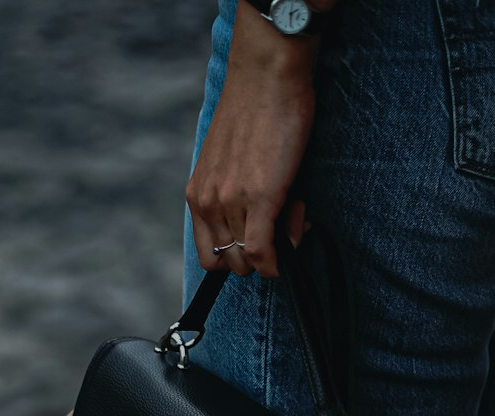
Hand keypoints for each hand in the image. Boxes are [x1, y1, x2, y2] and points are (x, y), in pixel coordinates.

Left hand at [185, 0, 319, 277]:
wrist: (266, 74)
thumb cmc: (256, 110)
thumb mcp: (230, 162)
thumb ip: (234, 196)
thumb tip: (260, 225)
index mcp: (197, 195)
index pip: (210, 254)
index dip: (238, 256)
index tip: (262, 235)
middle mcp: (207, 202)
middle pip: (228, 262)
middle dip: (259, 255)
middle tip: (282, 223)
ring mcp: (229, 201)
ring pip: (247, 261)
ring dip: (275, 250)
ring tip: (293, 213)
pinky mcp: (258, 197)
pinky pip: (261, 253)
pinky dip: (279, 258)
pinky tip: (296, 231)